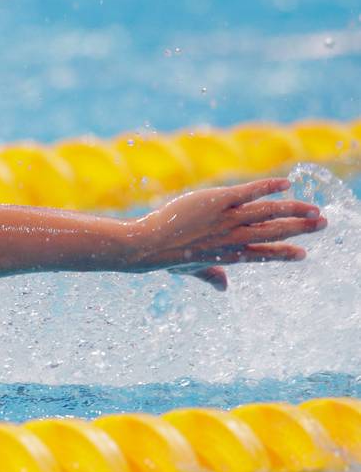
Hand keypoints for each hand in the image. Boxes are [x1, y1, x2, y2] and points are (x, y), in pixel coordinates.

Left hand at [127, 178, 326, 290]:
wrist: (148, 246)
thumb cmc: (167, 258)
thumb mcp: (192, 269)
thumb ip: (211, 276)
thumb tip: (224, 288)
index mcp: (230, 254)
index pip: (264, 253)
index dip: (284, 253)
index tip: (303, 254)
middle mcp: (233, 238)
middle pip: (274, 232)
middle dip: (301, 229)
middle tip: (323, 224)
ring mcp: (226, 219)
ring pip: (268, 213)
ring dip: (293, 210)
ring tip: (314, 209)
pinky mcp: (217, 201)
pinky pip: (248, 192)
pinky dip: (268, 187)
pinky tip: (286, 184)